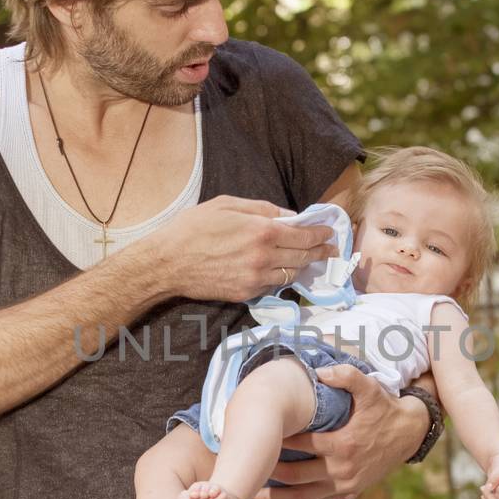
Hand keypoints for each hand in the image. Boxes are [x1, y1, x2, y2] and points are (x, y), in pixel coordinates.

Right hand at [143, 195, 336, 302]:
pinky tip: (283, 270)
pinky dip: (281, 277)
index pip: (304, 235)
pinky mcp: (247, 294)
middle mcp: (265, 257)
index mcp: (263, 231)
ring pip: (291, 274)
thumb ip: (262, 208)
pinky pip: (273, 286)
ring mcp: (256, 279)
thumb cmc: (193, 227)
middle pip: (303, 256)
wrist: (168, 263)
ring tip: (310, 259)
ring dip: (303, 266)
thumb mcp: (227, 204)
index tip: (329, 232)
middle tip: (331, 248)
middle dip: (320, 251)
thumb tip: (288, 216)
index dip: (320, 234)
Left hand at [251, 364, 425, 498]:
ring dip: (275, 496)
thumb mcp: (369, 387)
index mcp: (343, 443)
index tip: (255, 439)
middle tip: (243, 469)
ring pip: (303, 495)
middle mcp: (342, 469)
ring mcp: (346, 484)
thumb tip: (319, 371)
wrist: (410, 432)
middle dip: (269, 472)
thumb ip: (345, 376)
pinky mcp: (349, 492)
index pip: (301, 444)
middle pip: (296, 474)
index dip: (277, 442)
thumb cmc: (384, 408)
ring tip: (249, 495)